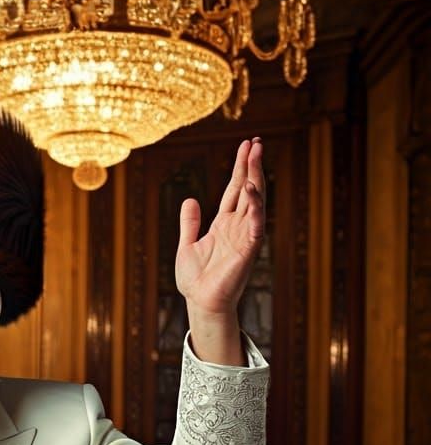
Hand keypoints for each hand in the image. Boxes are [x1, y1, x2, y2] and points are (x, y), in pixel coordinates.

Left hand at [175, 138, 264, 318]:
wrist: (200, 302)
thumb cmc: (195, 279)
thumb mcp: (187, 245)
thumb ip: (189, 223)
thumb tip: (190, 200)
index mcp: (224, 224)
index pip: (235, 189)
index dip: (240, 168)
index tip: (247, 146)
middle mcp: (237, 226)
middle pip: (248, 189)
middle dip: (252, 166)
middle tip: (256, 142)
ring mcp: (244, 236)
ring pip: (255, 201)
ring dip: (256, 178)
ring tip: (255, 155)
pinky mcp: (248, 249)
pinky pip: (256, 225)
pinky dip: (255, 208)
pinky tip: (251, 189)